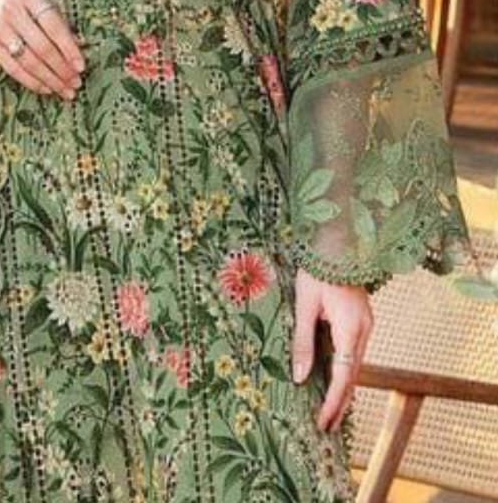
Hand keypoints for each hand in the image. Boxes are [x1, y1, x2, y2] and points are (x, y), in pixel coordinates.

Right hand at [0, 0, 84, 100]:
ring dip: (49, 79)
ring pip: (28, 61)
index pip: (54, 26)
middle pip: (42, 47)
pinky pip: (13, 69)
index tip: (81, 66)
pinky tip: (46, 88)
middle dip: (61, 69)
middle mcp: (11, 12)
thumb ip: (58, 20)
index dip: (69, 48)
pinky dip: (31, 81)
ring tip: (65, 90)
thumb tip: (80, 46)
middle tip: (75, 82)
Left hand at [291, 268, 372, 431]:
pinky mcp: (362, 320)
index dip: (333, 402)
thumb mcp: (305, 305)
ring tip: (330, 412)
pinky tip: (336, 382)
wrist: (338, 241)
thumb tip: (301, 378)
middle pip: (353, 375)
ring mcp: (366, 324)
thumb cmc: (318, 269)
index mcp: (351, 327)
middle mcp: (364, 330)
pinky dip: (346, 372)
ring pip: (356, 365)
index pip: (344, 376)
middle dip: (340, 403)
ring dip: (344, 389)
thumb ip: (303, 342)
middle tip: (326, 428)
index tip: (322, 422)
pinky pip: (355, 353)